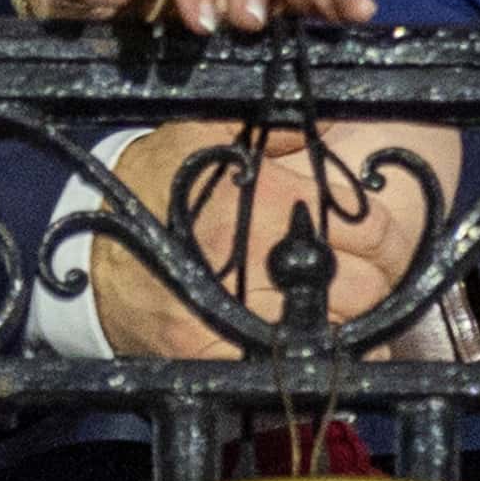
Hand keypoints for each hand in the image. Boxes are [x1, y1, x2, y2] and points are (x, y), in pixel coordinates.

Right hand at [83, 120, 458, 357]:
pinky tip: (308, 339)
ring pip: (333, 329)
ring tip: (335, 305)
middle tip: (364, 274)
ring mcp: (230, 312)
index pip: (367, 229)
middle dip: (372, 279)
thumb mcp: (212, 131)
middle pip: (361, 284)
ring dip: (345, 320)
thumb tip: (336, 116)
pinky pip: (288, 365)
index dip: (385, 237)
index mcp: (262, 198)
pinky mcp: (212, 354)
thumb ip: (277, 125)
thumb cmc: (162, 184)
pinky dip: (311, 357)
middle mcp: (249, 254)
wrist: (94, 249)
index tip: (381, 240)